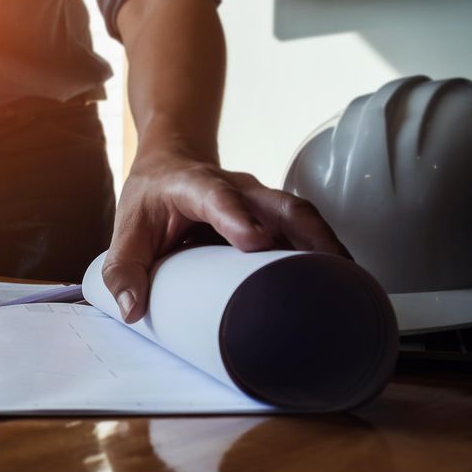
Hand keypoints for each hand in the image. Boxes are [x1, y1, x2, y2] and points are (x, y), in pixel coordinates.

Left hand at [103, 150, 349, 322]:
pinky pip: (306, 230)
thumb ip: (123, 269)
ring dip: (326, 247)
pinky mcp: (274, 216)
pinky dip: (324, 254)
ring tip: (348, 285)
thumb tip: (132, 310)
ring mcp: (261, 200)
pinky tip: (342, 283)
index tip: (255, 241)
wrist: (172, 161)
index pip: (218, 196)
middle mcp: (237, 188)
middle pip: (279, 204)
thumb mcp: (127, 229)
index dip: (237, 217)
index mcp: (194, 185)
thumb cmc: (151, 198)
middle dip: (306, 235)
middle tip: (327, 272)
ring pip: (301, 216)